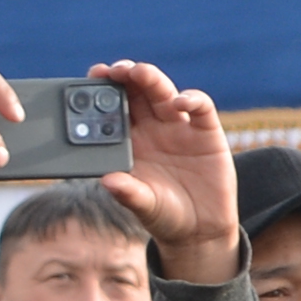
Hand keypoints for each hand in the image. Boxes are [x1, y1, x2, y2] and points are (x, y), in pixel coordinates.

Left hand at [92, 60, 238, 280]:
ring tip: (139, 73)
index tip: (93, 77)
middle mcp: (153, 128)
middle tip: (113, 70)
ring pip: (163, 93)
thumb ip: (127, 192)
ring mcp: (180, 127)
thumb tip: (106, 181)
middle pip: (137, 92)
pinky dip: (191, 100)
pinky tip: (180, 103)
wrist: (201, 230)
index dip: (104, 89)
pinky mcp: (207, 131)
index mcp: (130, 142)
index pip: (114, 107)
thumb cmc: (164, 215)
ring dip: (151, 79)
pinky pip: (200, 107)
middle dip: (125, 76)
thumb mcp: (144, 206)